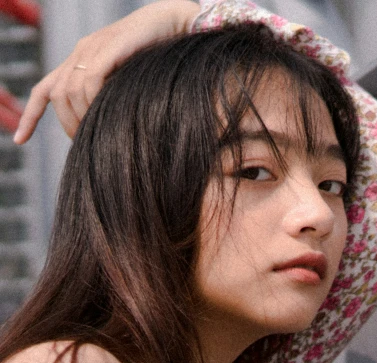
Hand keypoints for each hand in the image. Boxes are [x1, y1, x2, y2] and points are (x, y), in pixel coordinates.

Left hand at [13, 0, 199, 143]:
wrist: (175, 24)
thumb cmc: (156, 59)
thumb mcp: (125, 84)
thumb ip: (108, 100)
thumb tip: (101, 135)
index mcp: (80, 61)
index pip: (45, 89)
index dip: (30, 115)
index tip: (20, 140)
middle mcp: (80, 52)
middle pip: (55, 94)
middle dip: (65, 123)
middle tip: (84, 144)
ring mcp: (93, 48)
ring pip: (70, 90)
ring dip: (80, 116)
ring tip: (98, 134)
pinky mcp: (110, 47)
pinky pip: (90, 80)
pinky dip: (93, 101)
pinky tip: (107, 114)